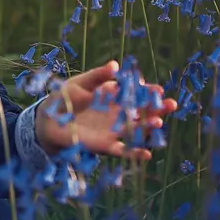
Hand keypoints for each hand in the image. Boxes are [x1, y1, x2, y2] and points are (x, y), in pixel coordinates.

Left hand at [35, 60, 176, 160]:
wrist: (48, 121)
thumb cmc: (64, 98)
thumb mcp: (81, 83)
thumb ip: (98, 76)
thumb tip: (115, 65)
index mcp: (114, 96)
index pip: (136, 93)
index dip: (148, 91)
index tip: (157, 89)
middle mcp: (118, 113)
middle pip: (143, 111)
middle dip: (158, 108)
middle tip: (171, 104)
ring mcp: (114, 130)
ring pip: (137, 130)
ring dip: (149, 127)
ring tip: (158, 123)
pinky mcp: (105, 146)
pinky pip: (124, 151)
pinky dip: (135, 154)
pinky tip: (147, 154)